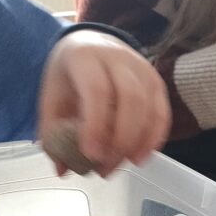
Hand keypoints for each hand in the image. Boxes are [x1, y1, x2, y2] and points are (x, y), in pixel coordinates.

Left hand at [38, 30, 170, 175]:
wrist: (91, 45)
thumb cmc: (71, 75)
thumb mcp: (52, 97)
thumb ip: (53, 132)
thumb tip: (63, 170)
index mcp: (86, 57)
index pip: (98, 91)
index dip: (96, 126)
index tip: (91, 155)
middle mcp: (119, 58)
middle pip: (131, 99)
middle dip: (120, 140)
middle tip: (106, 167)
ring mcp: (143, 69)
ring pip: (150, 109)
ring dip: (137, 144)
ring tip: (121, 165)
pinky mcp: (157, 83)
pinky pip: (162, 115)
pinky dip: (153, 139)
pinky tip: (140, 157)